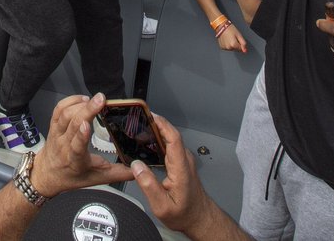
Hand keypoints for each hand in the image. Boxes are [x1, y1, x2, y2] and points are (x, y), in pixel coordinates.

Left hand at [29, 94, 132, 197]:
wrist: (48, 174)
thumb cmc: (71, 176)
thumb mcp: (97, 178)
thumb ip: (118, 173)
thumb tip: (136, 169)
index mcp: (75, 161)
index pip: (76, 147)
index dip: (81, 135)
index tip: (88, 124)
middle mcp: (63, 145)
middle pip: (72, 124)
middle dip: (87, 110)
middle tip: (100, 100)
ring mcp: (57, 134)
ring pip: (65, 114)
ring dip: (80, 104)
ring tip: (94, 100)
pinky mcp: (54, 125)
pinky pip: (58, 109)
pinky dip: (70, 100)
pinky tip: (82, 99)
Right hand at [131, 114, 218, 234]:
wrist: (199, 218)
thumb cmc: (184, 214)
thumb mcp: (162, 206)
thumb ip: (149, 185)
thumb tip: (137, 166)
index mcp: (181, 168)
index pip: (174, 138)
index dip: (162, 124)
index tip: (149, 116)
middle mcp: (184, 160)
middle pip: (170, 135)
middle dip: (153, 124)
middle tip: (135, 121)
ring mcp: (183, 160)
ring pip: (169, 139)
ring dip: (154, 131)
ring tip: (136, 130)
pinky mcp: (180, 162)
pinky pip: (169, 145)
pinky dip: (156, 140)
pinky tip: (145, 143)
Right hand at [215, 20, 247, 53]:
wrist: (222, 26)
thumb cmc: (231, 29)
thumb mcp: (239, 35)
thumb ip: (243, 43)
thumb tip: (245, 50)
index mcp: (234, 45)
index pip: (240, 48)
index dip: (240, 43)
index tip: (238, 38)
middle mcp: (229, 47)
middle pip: (236, 49)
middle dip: (236, 44)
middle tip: (233, 37)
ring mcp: (224, 48)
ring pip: (231, 49)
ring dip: (232, 45)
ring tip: (230, 38)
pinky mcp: (221, 47)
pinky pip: (227, 48)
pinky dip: (227, 45)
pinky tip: (226, 40)